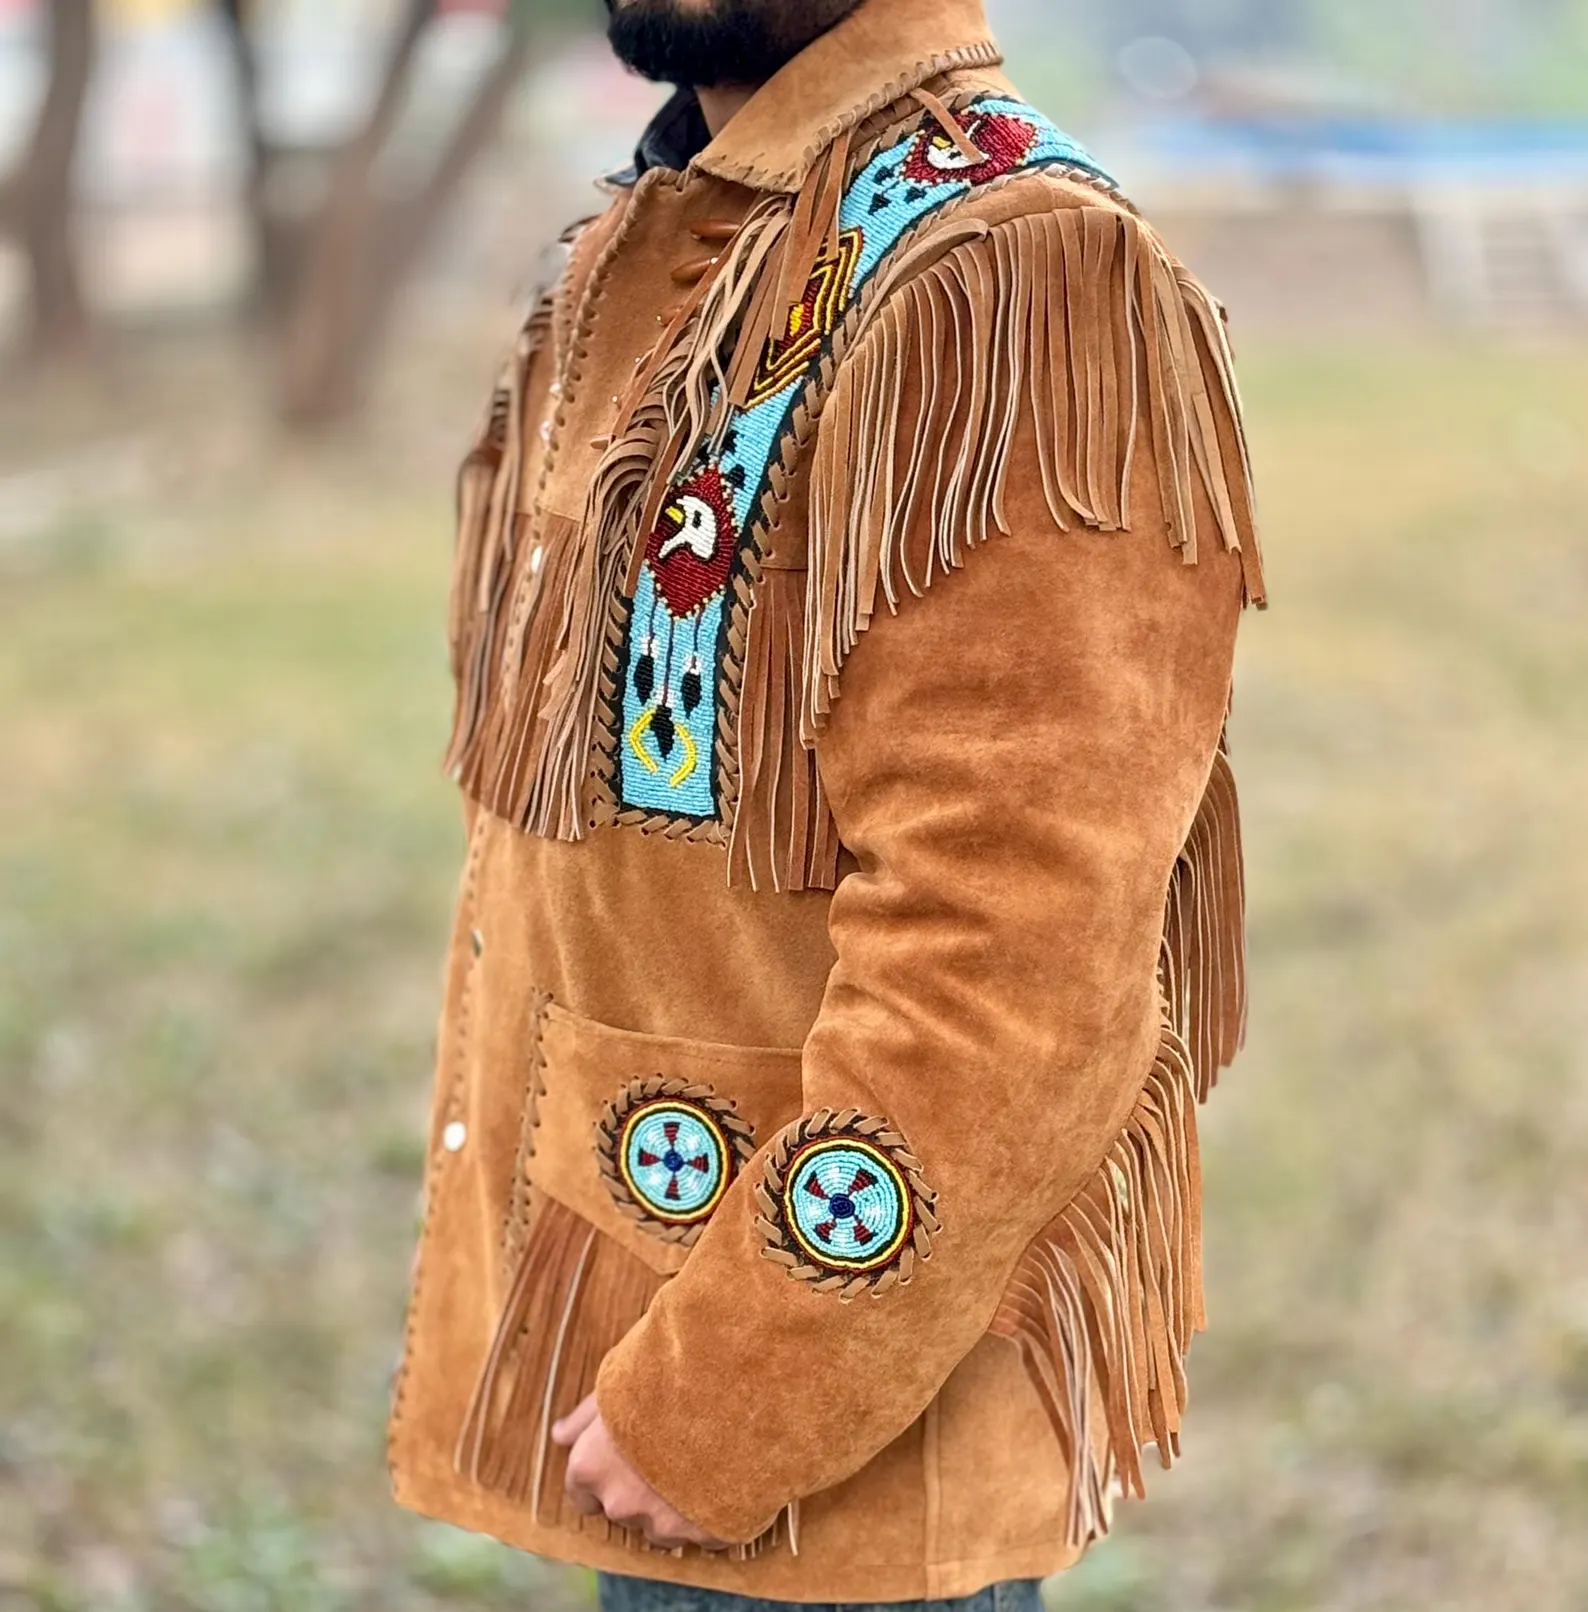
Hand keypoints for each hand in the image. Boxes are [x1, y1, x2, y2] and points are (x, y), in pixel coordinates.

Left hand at [552, 1394, 726, 1551]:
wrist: (728, 1381)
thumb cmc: (665, 1375)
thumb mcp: (616, 1384)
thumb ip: (585, 1418)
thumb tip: (560, 1435)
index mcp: (591, 1467)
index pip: (583, 1495)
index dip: (606, 1475)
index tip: (626, 1458)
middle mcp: (620, 1502)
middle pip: (625, 1511)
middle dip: (643, 1490)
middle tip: (671, 1449)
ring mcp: (664, 1521)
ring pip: (664, 1527)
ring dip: (677, 1506)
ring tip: (701, 1460)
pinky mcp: (707, 1531)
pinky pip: (707, 1533)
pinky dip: (714, 1513)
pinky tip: (726, 1475)